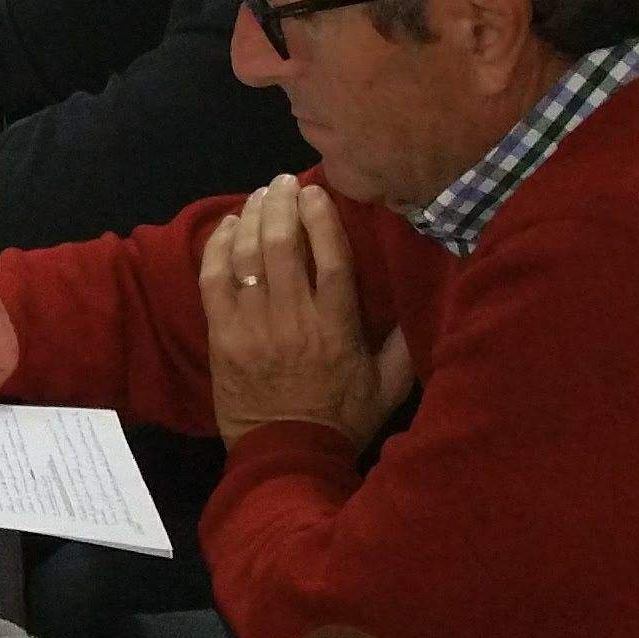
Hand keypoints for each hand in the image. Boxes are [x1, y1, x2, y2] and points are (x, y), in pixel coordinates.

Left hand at [198, 175, 416, 451]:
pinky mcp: (221, 336)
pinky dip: (217, 247)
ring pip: (247, 256)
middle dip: (280, 205)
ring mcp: (252, 326)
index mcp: (337, 328)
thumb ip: (405, 344)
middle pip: (283, 246)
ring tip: (259, 195)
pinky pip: (212, 279)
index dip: (321, 219)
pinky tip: (227, 226)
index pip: (330, 258)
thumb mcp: (388, 387)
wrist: (286, 455)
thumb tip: (426, 301)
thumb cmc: (342, 419)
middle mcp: (294, 319)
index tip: (315, 193)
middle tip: (282, 182)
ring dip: (251, 217)